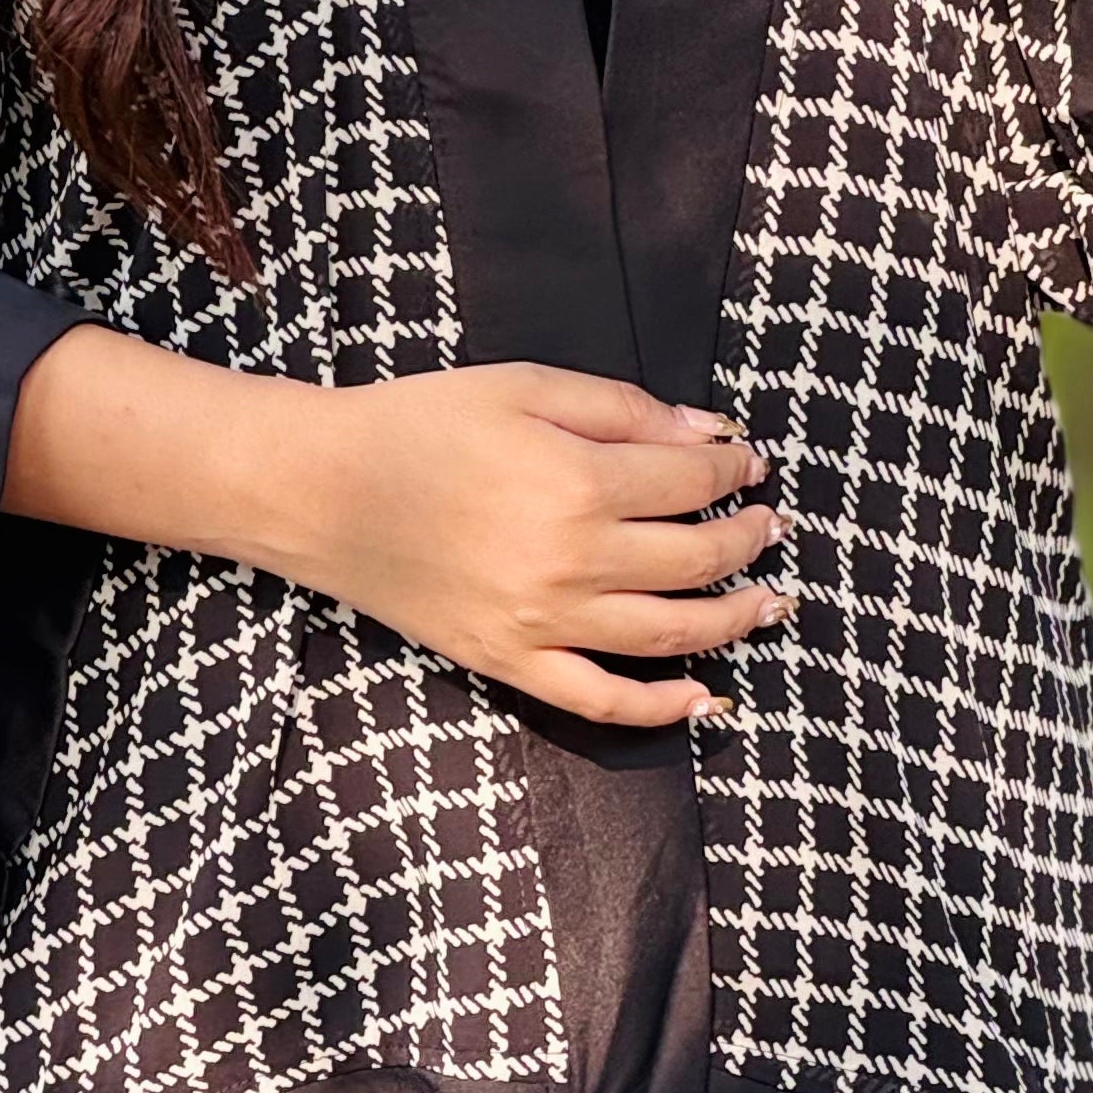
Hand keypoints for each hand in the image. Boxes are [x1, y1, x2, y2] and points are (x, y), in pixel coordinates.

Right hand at [282, 363, 788, 729]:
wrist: (322, 489)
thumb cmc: (421, 424)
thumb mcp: (526, 385)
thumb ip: (623, 409)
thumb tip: (709, 435)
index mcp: (578, 481)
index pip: (693, 484)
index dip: (735, 470)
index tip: (749, 462)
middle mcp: (571, 560)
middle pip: (696, 560)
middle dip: (749, 540)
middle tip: (770, 525)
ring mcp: (542, 623)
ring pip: (670, 636)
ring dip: (733, 621)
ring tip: (768, 604)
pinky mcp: (509, 662)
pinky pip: (601, 702)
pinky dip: (662, 707)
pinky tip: (705, 696)